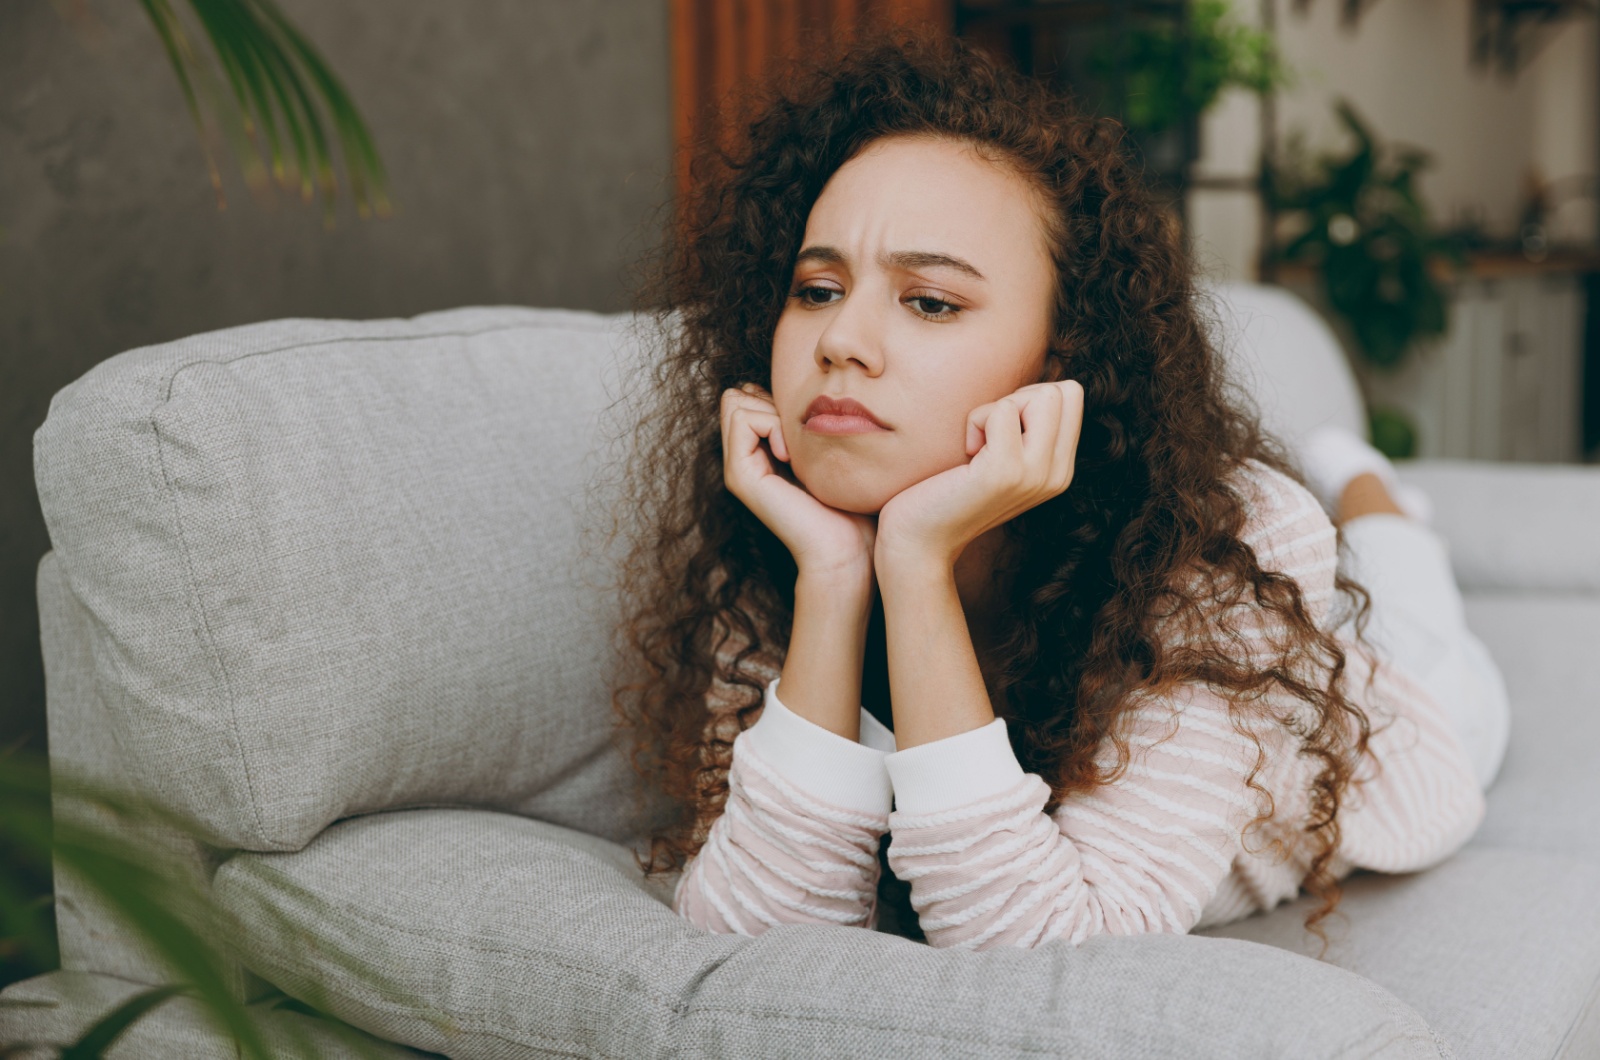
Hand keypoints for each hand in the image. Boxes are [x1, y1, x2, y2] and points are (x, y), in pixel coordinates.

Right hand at [721, 382, 877, 585]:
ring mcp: (738, 469)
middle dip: (768, 400)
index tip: (804, 428)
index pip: (747, 396)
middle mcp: (743, 460)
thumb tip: (807, 392)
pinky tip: (791, 457)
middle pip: (735, 395)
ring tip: (795, 448)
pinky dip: (770, 425)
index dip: (774, 398)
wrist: (846, 551)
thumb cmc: (850, 507)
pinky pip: (742, 419)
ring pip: (734, 401)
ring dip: (771, 412)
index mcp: (760, 454)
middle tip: (797, 435)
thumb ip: (810, 427)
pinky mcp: (740, 476)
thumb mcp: (829, 453)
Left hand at [876, 380, 1083, 570]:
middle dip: (1019, 398)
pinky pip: (1002, 410)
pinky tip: (965, 454)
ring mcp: (1035, 475)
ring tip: (977, 446)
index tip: (999, 431)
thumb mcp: (1001, 460)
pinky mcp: (1005, 472)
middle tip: (988, 435)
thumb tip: (1034, 387)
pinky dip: (976, 420)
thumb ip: (1026, 432)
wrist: (919, 540)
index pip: (1071, 396)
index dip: (1029, 398)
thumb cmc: (950, 490)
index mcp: (1059, 471)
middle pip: (1063, 391)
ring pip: (1042, 396)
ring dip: (997, 409)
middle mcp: (1057, 475)